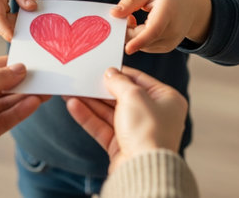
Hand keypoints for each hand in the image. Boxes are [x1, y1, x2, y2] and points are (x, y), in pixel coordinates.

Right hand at [0, 0, 36, 40]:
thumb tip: (32, 6)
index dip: (5, 29)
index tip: (14, 37)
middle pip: (5, 26)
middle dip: (22, 22)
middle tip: (32, 9)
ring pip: (7, 29)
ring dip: (19, 21)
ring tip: (21, 6)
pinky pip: (6, 29)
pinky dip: (14, 23)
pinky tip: (15, 12)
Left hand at [0, 56, 43, 175]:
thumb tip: (18, 68)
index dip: (10, 65)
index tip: (29, 62)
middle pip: (1, 86)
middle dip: (21, 82)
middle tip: (42, 77)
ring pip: (6, 103)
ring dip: (24, 97)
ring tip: (44, 90)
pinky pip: (5, 119)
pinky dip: (20, 111)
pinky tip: (33, 103)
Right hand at [66, 66, 187, 172]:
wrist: (143, 171)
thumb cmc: (148, 130)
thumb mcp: (134, 95)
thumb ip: (119, 81)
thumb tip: (110, 73)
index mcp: (166, 99)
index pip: (139, 80)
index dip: (119, 73)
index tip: (102, 67)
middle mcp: (153, 115)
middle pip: (121, 96)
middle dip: (100, 89)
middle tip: (83, 79)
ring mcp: (137, 131)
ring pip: (109, 112)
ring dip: (90, 102)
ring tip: (71, 91)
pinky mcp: (122, 145)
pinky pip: (103, 127)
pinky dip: (88, 117)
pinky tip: (73, 105)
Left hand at [111, 0, 210, 53]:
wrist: (193, 6)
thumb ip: (131, 1)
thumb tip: (114, 14)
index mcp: (168, 12)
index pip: (154, 30)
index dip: (140, 40)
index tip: (128, 48)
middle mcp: (172, 31)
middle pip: (141, 38)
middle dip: (126, 30)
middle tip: (127, 15)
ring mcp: (170, 42)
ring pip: (141, 44)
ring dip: (132, 34)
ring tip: (135, 17)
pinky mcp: (166, 48)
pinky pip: (145, 46)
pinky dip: (138, 38)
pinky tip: (143, 26)